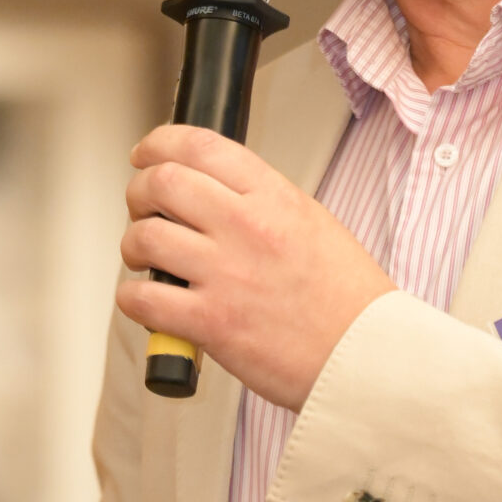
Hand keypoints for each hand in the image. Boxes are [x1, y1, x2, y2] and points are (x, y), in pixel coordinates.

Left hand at [117, 124, 393, 410]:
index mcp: (274, 198)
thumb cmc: (348, 301)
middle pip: (161, 182)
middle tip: (142, 209)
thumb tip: (215, 196)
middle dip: (139, 193)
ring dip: (133, 247)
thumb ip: (264, 203)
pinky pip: (142, 299)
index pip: (199, 145)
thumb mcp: (315, 224)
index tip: (147, 155)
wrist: (368, 357)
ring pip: (144, 237)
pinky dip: (134, 298)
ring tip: (146, 260)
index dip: (159, 144)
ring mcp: (226, 274)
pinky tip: (150, 302)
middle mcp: (247, 227)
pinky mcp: (211, 323)